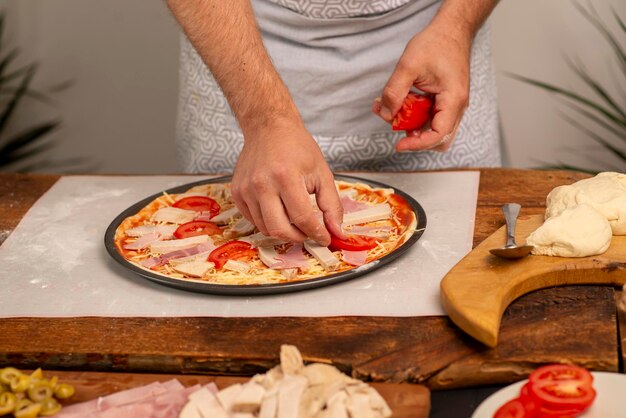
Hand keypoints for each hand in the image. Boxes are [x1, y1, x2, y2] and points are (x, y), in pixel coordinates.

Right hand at [231, 119, 343, 245]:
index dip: (316, 233)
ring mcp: (246, 189)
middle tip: (308, 233)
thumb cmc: (297, 147)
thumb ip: (332, 205)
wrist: (268, 127)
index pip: (302, 218)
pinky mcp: (237, 192)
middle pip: (280, 229)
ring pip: (265, 228)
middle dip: (298, 237)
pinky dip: (268, 222)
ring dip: (283, 230)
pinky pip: (253, 220)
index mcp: (286, 176)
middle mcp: (262, 184)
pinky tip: (278, 210)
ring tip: (294, 219)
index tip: (324, 238)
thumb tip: (337, 232)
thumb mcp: (322, 172)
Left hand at [373, 21, 471, 151]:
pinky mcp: (446, 101)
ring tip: (394, 112)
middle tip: (396, 125)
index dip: (418, 145)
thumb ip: (394, 92)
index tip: (399, 145)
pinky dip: (416, 116)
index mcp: (454, 100)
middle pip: (440, 139)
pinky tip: (401, 104)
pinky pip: (432, 118)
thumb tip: (385, 113)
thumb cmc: (436, 43)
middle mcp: (457, 106)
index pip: (438, 135)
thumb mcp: (408, 65)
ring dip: (414, 127)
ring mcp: (452, 104)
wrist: (451, 30)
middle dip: (416, 138)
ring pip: (435, 130)